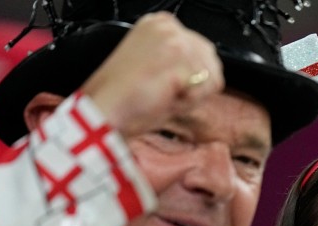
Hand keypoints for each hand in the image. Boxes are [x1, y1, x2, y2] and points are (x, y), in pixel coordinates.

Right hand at [80, 12, 223, 136]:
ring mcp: (174, 38)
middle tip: (164, 92)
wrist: (105, 109)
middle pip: (212, 64)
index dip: (192, 78)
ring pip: (211, 76)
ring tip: (162, 94)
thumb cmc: (126, 96)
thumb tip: (211, 71)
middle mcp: (168, 25)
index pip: (204, 53)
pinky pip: (207, 86)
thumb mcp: (159, 68)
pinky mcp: (178, 54)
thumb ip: (184, 62)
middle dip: (195, 86)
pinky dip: (192, 100)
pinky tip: (166, 96)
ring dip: (192, 95)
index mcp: (160, 24)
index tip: (166, 83)